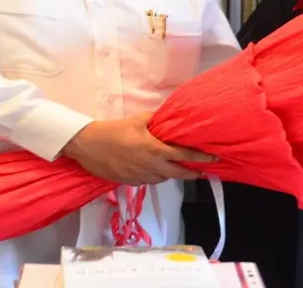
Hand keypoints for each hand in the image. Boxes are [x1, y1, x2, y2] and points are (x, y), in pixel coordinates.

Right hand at [61, 112, 216, 185]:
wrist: (88, 145)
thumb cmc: (113, 130)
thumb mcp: (138, 120)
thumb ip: (156, 121)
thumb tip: (166, 119)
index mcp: (156, 150)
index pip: (184, 156)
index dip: (201, 158)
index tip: (214, 159)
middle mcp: (152, 166)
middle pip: (179, 174)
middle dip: (193, 173)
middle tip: (202, 171)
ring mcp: (141, 177)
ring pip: (164, 178)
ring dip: (172, 173)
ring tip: (175, 167)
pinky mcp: (131, 182)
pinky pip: (149, 181)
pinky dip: (155, 176)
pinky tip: (154, 169)